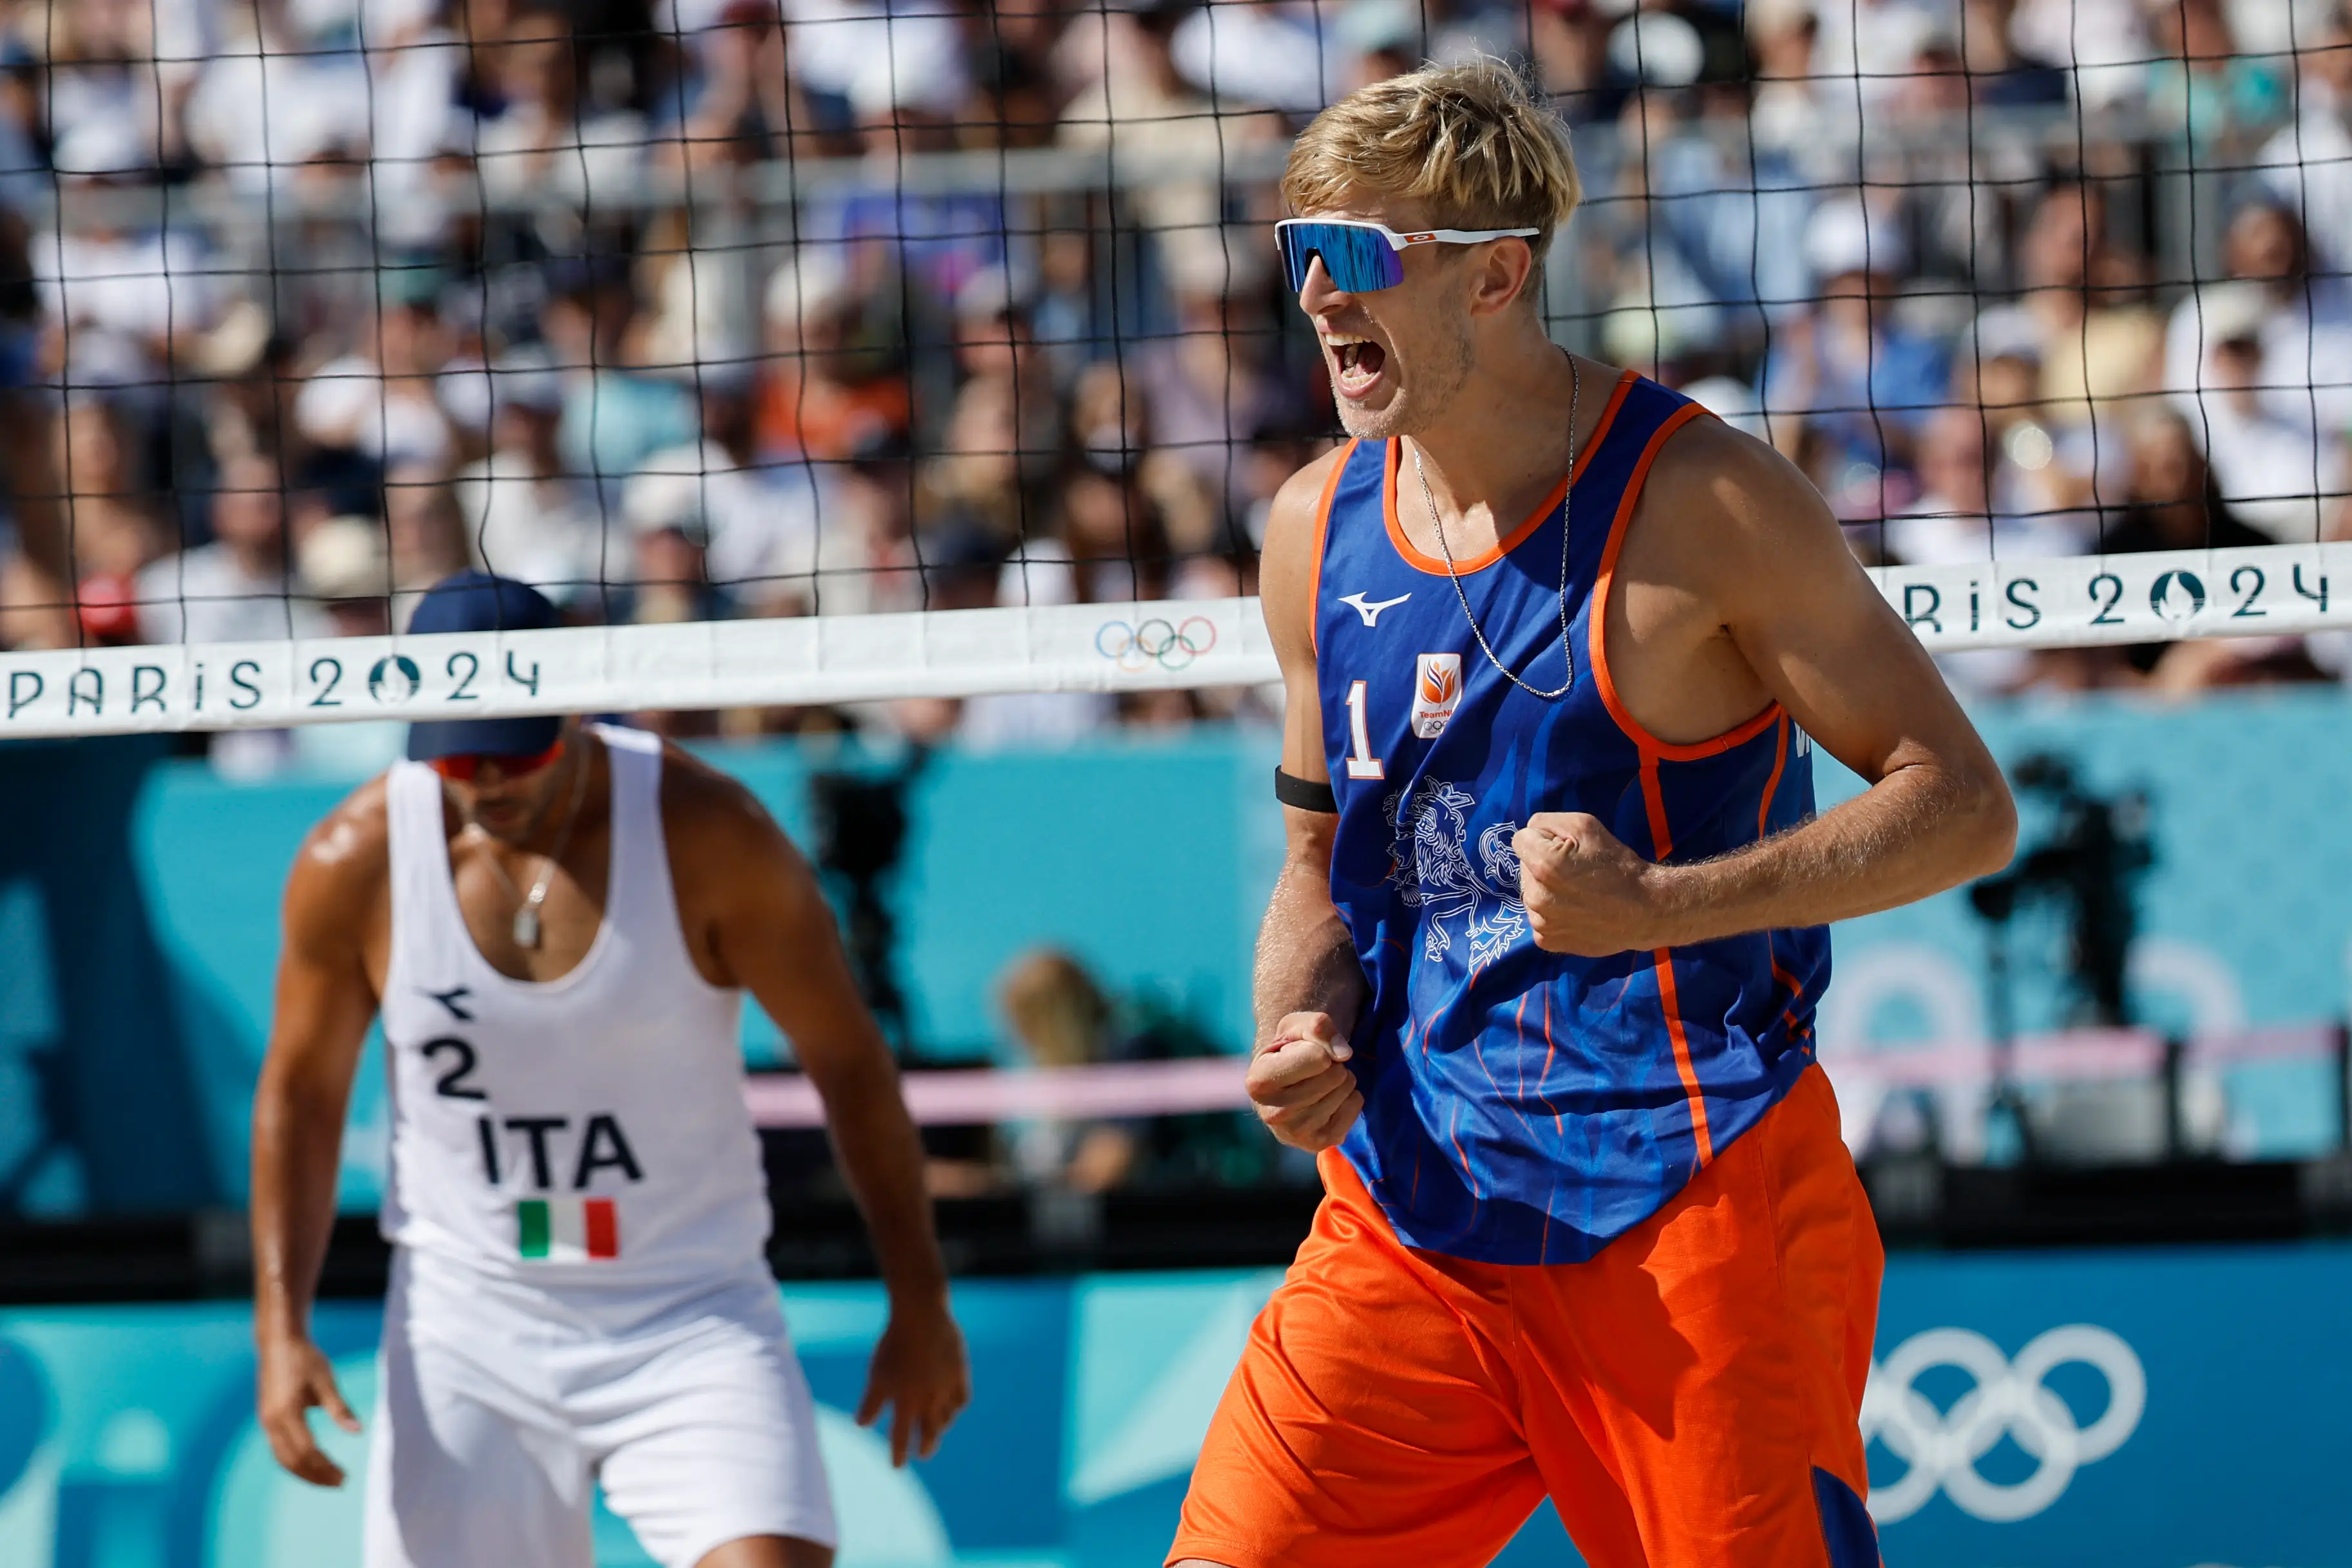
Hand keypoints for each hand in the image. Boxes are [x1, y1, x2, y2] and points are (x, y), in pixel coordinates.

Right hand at [257, 1333, 361, 1486]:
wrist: (279, 1342)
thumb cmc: (305, 1358)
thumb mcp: (326, 1380)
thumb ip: (339, 1407)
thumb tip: (357, 1431)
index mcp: (286, 1412)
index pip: (307, 1450)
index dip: (325, 1467)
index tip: (344, 1476)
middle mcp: (271, 1421)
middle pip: (292, 1461)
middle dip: (315, 1476)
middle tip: (339, 1483)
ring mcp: (266, 1422)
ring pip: (282, 1459)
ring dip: (304, 1472)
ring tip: (327, 1479)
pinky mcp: (266, 1419)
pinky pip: (278, 1449)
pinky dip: (294, 1462)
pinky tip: (311, 1464)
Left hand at [858, 1293, 969, 1465]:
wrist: (922, 1316)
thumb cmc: (894, 1345)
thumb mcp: (878, 1374)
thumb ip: (871, 1402)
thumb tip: (861, 1425)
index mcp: (906, 1402)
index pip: (902, 1438)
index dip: (899, 1454)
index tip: (898, 1466)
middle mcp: (929, 1400)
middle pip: (929, 1432)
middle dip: (926, 1446)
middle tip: (924, 1455)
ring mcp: (947, 1388)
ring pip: (946, 1417)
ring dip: (940, 1427)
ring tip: (937, 1429)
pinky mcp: (960, 1373)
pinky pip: (961, 1399)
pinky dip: (956, 1407)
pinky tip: (953, 1407)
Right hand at [1247, 1013, 1361, 1152]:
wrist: (1288, 1082)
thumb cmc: (1290, 1049)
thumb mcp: (1296, 1026)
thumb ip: (1318, 1026)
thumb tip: (1344, 1054)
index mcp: (1257, 1082)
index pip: (1317, 1057)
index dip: (1317, 1047)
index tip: (1301, 1053)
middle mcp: (1271, 1114)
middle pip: (1334, 1075)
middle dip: (1331, 1064)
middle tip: (1314, 1069)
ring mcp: (1296, 1133)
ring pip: (1345, 1090)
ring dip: (1340, 1079)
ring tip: (1320, 1082)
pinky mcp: (1319, 1143)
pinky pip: (1355, 1105)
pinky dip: (1349, 1097)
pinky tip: (1329, 1099)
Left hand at [1514, 812, 1670, 955]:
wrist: (1644, 910)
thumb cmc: (1617, 864)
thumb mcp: (1585, 825)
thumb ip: (1546, 821)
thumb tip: (1528, 832)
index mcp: (1543, 865)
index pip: (1520, 840)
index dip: (1543, 839)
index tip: (1565, 847)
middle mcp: (1535, 897)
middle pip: (1524, 868)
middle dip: (1542, 864)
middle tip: (1575, 871)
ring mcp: (1540, 923)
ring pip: (1530, 893)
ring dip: (1545, 890)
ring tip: (1576, 892)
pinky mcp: (1547, 941)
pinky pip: (1538, 918)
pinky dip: (1551, 913)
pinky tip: (1574, 911)